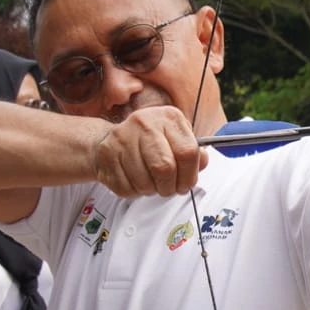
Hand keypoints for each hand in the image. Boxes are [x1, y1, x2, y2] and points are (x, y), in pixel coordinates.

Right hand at [92, 107, 206, 197]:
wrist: (110, 139)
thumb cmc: (149, 142)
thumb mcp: (176, 139)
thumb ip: (193, 153)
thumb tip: (203, 162)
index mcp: (168, 117)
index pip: (188, 152)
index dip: (190, 175)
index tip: (187, 184)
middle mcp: (144, 123)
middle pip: (165, 168)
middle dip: (170, 187)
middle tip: (169, 188)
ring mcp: (123, 138)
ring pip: (145, 182)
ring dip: (151, 190)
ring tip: (151, 182)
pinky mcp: (107, 155)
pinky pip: (127, 188)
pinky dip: (135, 192)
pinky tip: (135, 180)